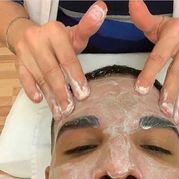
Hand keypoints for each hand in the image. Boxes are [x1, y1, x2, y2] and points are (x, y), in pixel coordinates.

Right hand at [14, 1, 106, 119]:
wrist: (30, 36)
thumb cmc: (58, 40)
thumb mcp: (74, 34)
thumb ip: (88, 27)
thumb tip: (102, 8)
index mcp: (54, 32)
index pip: (67, 58)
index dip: (76, 77)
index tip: (84, 94)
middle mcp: (37, 40)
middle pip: (52, 70)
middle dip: (62, 91)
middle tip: (71, 108)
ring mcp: (25, 52)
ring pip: (39, 77)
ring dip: (50, 96)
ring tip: (60, 112)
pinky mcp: (18, 63)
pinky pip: (23, 77)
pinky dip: (30, 89)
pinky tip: (38, 100)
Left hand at [129, 0, 178, 124]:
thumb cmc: (174, 29)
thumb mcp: (159, 23)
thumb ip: (143, 18)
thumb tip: (131, 2)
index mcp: (175, 34)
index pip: (160, 56)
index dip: (150, 73)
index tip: (140, 90)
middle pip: (178, 73)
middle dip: (170, 93)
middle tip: (162, 110)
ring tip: (174, 119)